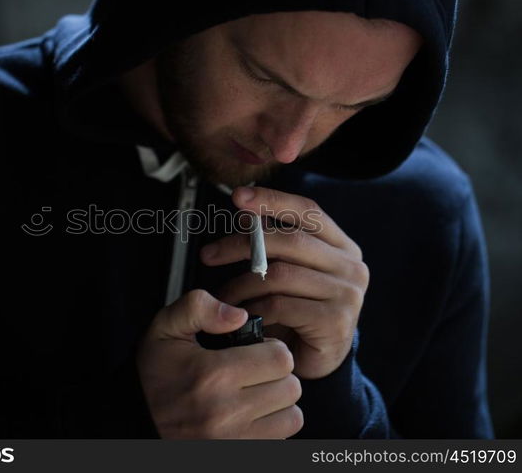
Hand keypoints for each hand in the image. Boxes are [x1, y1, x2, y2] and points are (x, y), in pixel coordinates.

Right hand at [137, 289, 302, 438]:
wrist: (134, 418)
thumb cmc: (152, 373)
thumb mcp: (165, 327)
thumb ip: (199, 307)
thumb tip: (238, 315)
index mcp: (212, 374)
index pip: (280, 358)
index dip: (271, 348)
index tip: (256, 349)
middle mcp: (225, 411)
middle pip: (291, 387)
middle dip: (277, 374)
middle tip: (254, 371)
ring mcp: (232, 440)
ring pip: (292, 416)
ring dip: (278, 402)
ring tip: (254, 392)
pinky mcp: (236, 454)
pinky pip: (280, 440)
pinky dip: (271, 426)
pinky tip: (249, 414)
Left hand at [200, 187, 369, 379]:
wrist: (312, 363)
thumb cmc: (296, 314)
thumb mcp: (285, 272)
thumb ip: (271, 243)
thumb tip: (244, 211)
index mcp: (341, 246)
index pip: (308, 211)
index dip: (272, 201)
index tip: (239, 197)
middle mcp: (351, 266)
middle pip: (290, 241)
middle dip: (242, 244)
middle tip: (209, 254)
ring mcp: (347, 294)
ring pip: (280, 275)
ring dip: (241, 284)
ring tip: (223, 296)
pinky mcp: (336, 322)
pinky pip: (280, 306)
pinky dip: (252, 310)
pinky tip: (241, 316)